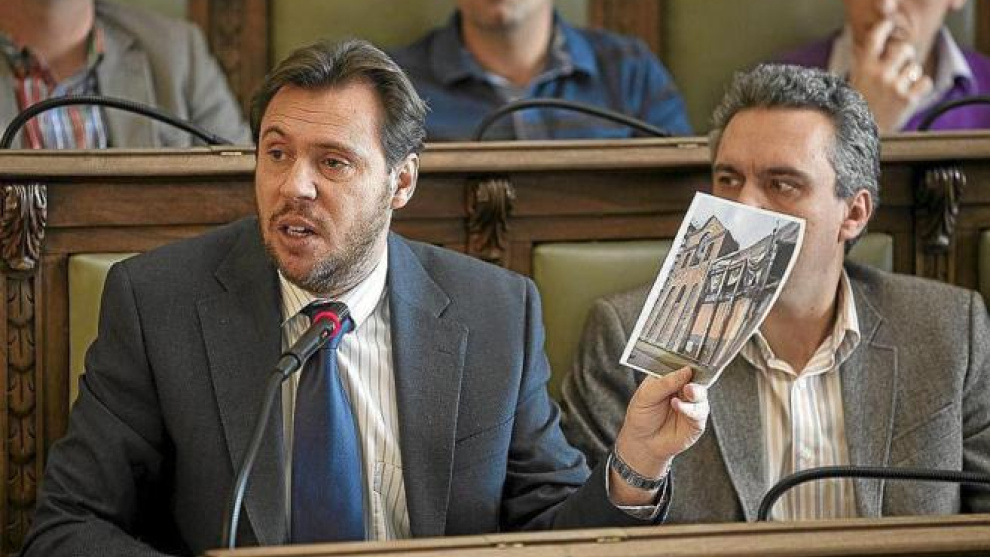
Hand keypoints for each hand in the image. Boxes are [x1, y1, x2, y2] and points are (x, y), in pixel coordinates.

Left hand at [609, 367, 708, 504]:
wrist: (642, 442)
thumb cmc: (641, 416)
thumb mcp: (646, 394)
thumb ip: (665, 382)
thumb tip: (686, 370)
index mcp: (671, 378)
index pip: (683, 364)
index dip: (689, 359)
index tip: (694, 354)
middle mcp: (684, 389)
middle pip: (698, 377)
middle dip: (698, 375)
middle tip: (692, 374)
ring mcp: (692, 404)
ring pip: (702, 393)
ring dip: (696, 392)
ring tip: (686, 392)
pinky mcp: (697, 421)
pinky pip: (699, 412)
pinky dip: (690, 408)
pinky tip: (678, 406)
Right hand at [848, 19, 932, 131]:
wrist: (859, 135)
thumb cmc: (857, 108)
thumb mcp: (853, 83)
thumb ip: (866, 64)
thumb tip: (876, 49)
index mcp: (864, 68)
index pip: (875, 38)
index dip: (884, 28)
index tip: (888, 26)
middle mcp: (880, 74)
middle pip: (904, 49)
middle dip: (905, 57)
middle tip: (900, 67)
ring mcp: (894, 86)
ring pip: (915, 68)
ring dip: (911, 76)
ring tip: (900, 88)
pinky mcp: (908, 99)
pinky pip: (925, 82)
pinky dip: (920, 88)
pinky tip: (910, 95)